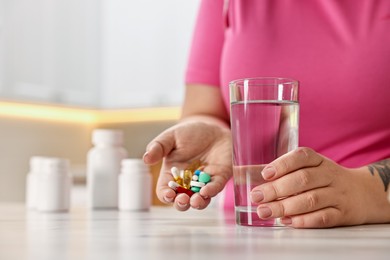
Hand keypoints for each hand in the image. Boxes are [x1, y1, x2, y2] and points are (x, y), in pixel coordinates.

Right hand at [143, 119, 231, 210]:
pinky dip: (212, 191)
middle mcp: (188, 183)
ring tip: (196, 200)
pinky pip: (216, 187)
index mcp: (172, 175)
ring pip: (201, 199)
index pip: (166, 191)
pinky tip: (207, 191)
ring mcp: (204, 182)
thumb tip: (146, 159)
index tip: (169, 194)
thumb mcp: (170, 137)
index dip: (166, 195)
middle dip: (182, 204)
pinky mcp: (219, 177)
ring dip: (198, 203)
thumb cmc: (188, 133)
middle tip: (182, 200)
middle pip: (183, 201)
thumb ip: (158, 147)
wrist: (211, 127)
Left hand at [250, 147, 389, 227]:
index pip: (302, 157)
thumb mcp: (306, 168)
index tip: (265, 174)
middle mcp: (329, 175)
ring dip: (286, 206)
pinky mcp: (342, 214)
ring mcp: (337, 194)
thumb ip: (278, 172)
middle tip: (257, 197)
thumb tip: (243, 174)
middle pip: (303, 180)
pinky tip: (287, 221)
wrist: (363, 193)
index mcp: (318, 160)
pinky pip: (323, 217)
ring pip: (311, 199)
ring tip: (265, 211)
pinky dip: (304, 220)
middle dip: (277, 189)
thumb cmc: (324, 179)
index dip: (283, 164)